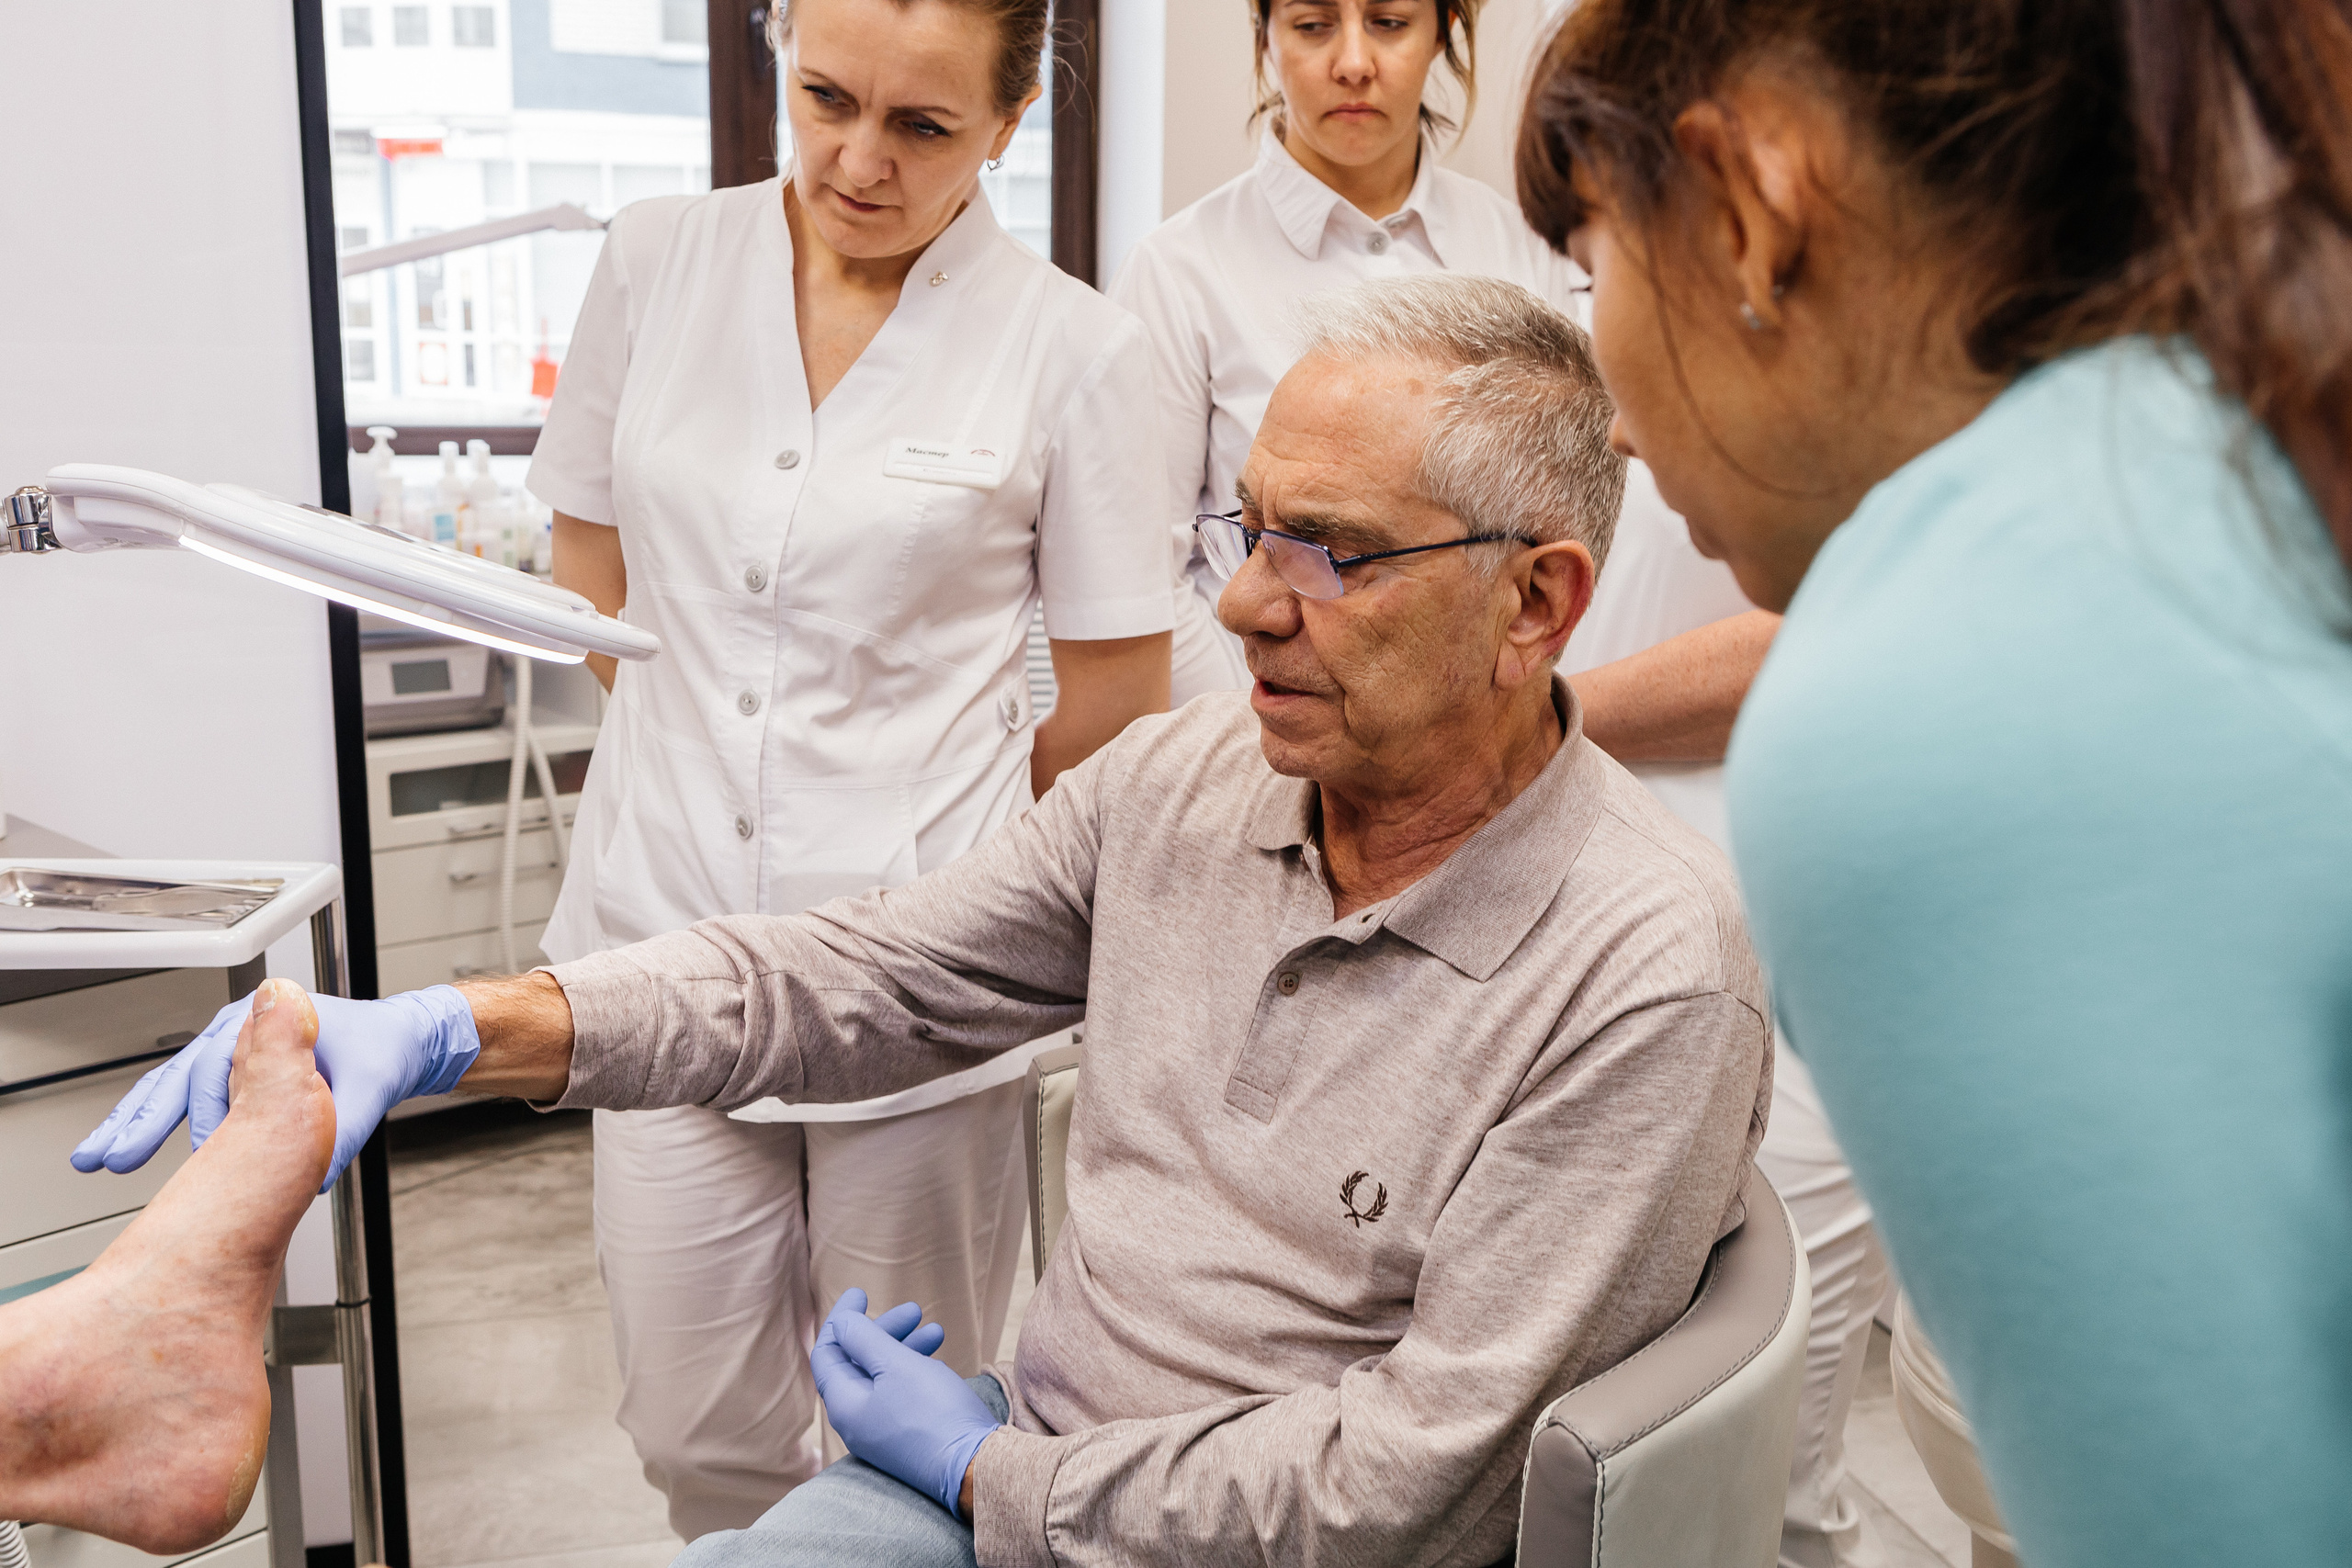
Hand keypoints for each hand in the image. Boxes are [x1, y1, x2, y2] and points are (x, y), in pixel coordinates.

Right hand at [71, 986, 480, 1191]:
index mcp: (272, 1021)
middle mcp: (243, 1030)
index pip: (222, 1064)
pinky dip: (150, 1120)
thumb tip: (316, 1178)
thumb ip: (344, 1130)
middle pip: (181, 1074)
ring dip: (133, 1121)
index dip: (205, 1111)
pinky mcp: (231, 1076)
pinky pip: (181, 1096)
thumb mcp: (371, 1088)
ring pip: (170, 1085)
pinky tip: (121, 1146)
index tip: (194, 1153)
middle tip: (113, 1158)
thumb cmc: (383, 1051)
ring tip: (96, 1158)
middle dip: (144, 1119)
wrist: (397, 1041)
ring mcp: (232, 1051)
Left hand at [810, 1288, 999, 1516]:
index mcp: (844, 1403)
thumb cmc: (933, 1412)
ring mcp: (881, 1433)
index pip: (827, 1353)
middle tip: (913, 1310)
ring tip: (937, 1331)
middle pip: (857, 1363)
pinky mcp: (905, 1438)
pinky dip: (913, 1371)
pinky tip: (937, 1362)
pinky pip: (899, 1395)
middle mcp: (856, 1421)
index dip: (841, 1319)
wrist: (974, 1465)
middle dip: (883, 1331)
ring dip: (904, 1348)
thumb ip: (863, 1339)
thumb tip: (841, 1323)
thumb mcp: (895, 1365)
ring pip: (883, 1377)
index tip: (862, 1293)